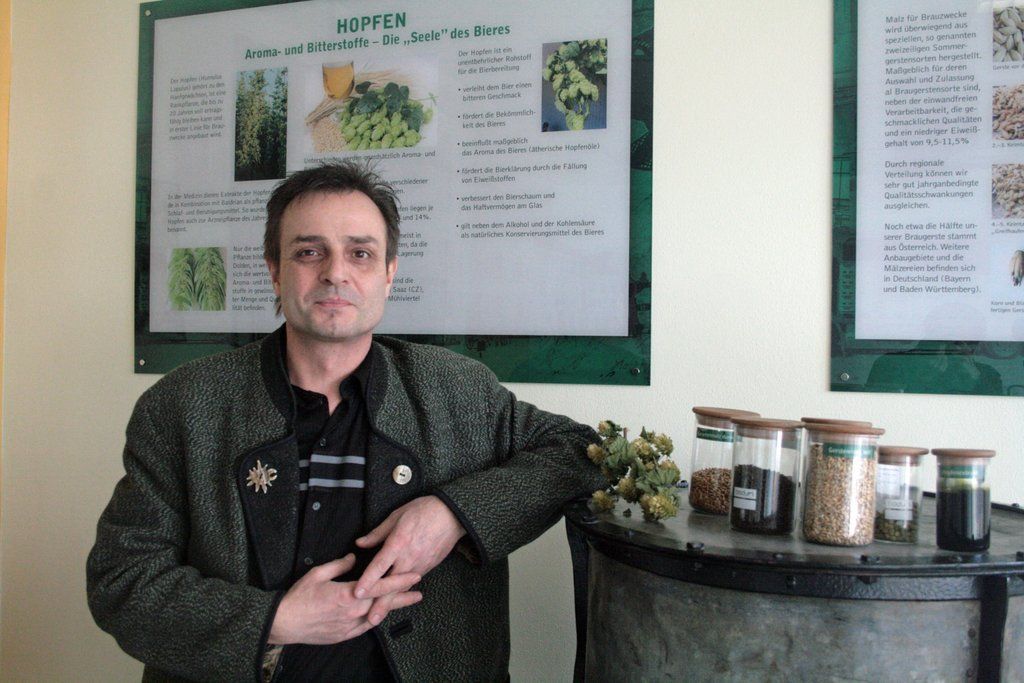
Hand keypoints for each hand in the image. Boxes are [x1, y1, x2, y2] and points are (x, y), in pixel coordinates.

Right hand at [267, 553, 421, 644]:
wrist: (284, 623)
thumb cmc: (298, 598)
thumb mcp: (318, 574)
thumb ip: (339, 565)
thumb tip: (352, 558)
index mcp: (348, 594)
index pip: (380, 586)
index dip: (399, 581)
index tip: (414, 576)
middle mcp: (352, 612)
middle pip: (384, 603)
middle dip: (403, 596)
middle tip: (419, 592)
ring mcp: (349, 626)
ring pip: (377, 615)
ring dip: (391, 608)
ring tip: (406, 602)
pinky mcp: (344, 635)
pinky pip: (365, 627)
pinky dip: (375, 618)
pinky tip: (381, 614)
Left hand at [353, 496, 465, 623]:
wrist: (451, 515)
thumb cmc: (423, 511)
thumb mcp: (397, 516)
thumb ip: (378, 533)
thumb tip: (360, 544)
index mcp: (398, 543)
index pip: (380, 565)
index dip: (368, 580)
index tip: (357, 593)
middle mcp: (409, 557)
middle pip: (392, 585)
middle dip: (381, 604)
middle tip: (371, 620)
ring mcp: (420, 564)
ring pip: (403, 587)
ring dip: (392, 602)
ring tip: (380, 616)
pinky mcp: (428, 567)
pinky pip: (412, 582)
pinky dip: (403, 592)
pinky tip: (395, 600)